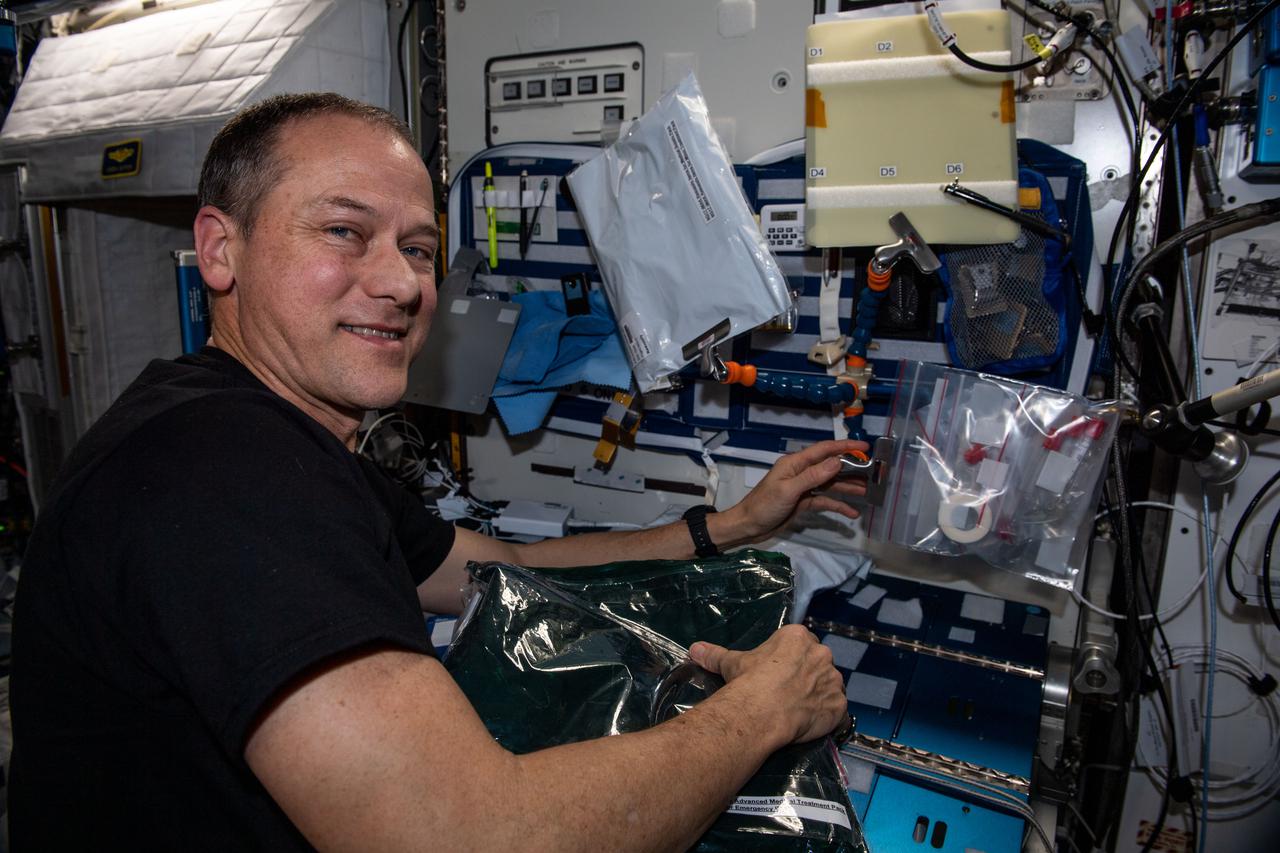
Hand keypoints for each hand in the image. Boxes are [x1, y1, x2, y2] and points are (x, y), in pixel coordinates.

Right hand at [689, 625, 846, 745]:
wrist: (761, 712)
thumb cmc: (748, 681)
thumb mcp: (731, 664)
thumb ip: (716, 654)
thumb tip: (694, 649)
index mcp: (797, 637)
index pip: (801, 643)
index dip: (791, 659)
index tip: (781, 673)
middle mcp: (821, 653)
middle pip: (819, 663)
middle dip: (808, 675)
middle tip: (789, 692)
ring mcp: (833, 680)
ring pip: (830, 685)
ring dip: (820, 695)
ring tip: (800, 709)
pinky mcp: (839, 704)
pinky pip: (838, 710)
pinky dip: (828, 716)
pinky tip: (812, 723)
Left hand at [716, 439, 868, 544]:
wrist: (749, 527)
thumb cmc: (764, 506)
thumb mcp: (789, 490)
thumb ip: (813, 476)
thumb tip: (837, 461)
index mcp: (795, 463)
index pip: (824, 450)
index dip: (844, 447)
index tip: (864, 446)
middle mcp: (801, 472)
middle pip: (830, 467)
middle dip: (850, 469)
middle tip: (872, 473)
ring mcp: (803, 488)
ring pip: (830, 484)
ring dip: (847, 488)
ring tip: (867, 492)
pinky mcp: (803, 502)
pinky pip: (825, 501)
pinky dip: (837, 505)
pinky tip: (851, 512)